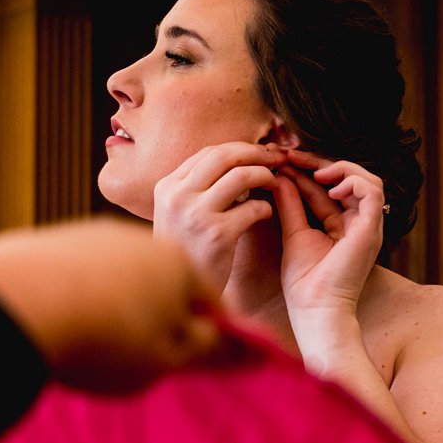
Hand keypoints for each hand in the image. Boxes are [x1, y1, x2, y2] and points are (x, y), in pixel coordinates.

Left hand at [0, 217, 223, 390]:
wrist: (14, 303)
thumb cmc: (103, 338)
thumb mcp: (165, 359)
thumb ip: (207, 352)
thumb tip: (250, 351)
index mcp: (180, 266)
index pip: (213, 303)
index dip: (212, 337)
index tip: (198, 364)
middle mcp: (140, 241)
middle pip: (163, 287)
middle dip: (157, 323)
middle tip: (137, 362)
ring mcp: (93, 237)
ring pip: (119, 281)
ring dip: (115, 311)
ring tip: (92, 348)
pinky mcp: (53, 243)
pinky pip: (78, 277)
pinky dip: (77, 300)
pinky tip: (62, 327)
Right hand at [152, 142, 287, 290]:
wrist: (180, 293)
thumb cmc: (186, 252)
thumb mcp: (177, 214)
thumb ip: (197, 187)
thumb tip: (235, 157)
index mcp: (166, 187)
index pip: (207, 152)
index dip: (238, 149)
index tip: (257, 154)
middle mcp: (177, 197)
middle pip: (224, 156)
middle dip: (256, 153)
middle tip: (276, 160)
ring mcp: (195, 215)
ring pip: (241, 176)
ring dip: (264, 176)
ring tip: (275, 184)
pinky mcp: (217, 235)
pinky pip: (252, 208)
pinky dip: (265, 208)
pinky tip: (266, 214)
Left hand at [272, 151, 385, 315]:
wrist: (315, 309)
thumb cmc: (304, 282)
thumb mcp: (293, 233)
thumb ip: (290, 204)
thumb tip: (280, 177)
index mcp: (342, 225)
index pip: (329, 187)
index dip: (308, 170)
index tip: (282, 160)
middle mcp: (359, 224)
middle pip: (349, 179)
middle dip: (320, 162)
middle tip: (291, 154)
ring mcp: (368, 226)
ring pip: (367, 180)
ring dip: (339, 168)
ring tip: (313, 173)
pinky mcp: (371, 230)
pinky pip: (373, 192)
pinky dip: (352, 182)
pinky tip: (328, 189)